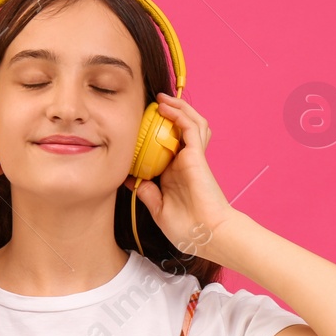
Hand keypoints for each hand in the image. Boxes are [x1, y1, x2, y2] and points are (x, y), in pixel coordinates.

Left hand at [124, 92, 236, 260]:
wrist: (206, 235)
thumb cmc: (187, 228)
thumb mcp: (158, 208)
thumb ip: (146, 192)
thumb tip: (129, 178)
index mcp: (176, 173)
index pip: (167, 145)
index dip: (157, 132)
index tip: (139, 125)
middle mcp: (185, 162)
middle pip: (182, 129)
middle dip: (170, 113)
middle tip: (152, 104)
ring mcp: (193, 157)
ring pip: (190, 123)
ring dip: (177, 109)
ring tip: (162, 100)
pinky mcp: (197, 156)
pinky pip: (191, 129)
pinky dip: (180, 116)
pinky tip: (167, 109)